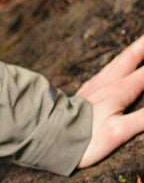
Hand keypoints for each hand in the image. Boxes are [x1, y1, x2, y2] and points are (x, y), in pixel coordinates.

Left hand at [76, 33, 143, 168]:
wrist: (48, 136)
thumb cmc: (85, 137)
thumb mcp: (118, 131)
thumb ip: (142, 119)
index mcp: (118, 91)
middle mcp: (106, 84)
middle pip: (129, 59)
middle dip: (142, 46)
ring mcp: (93, 87)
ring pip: (115, 64)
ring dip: (130, 54)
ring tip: (138, 45)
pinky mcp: (83, 94)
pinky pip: (103, 73)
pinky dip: (114, 66)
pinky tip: (111, 70)